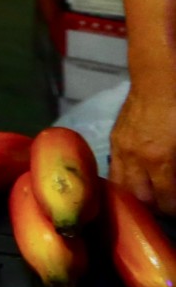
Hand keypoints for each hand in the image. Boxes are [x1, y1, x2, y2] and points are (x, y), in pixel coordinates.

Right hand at [112, 78, 175, 213]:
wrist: (158, 74)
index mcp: (159, 158)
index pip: (165, 201)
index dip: (175, 212)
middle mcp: (134, 157)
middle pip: (139, 199)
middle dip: (155, 209)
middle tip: (168, 208)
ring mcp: (121, 147)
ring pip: (121, 187)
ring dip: (137, 197)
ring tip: (152, 199)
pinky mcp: (115, 138)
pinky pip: (117, 169)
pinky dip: (127, 180)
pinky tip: (139, 180)